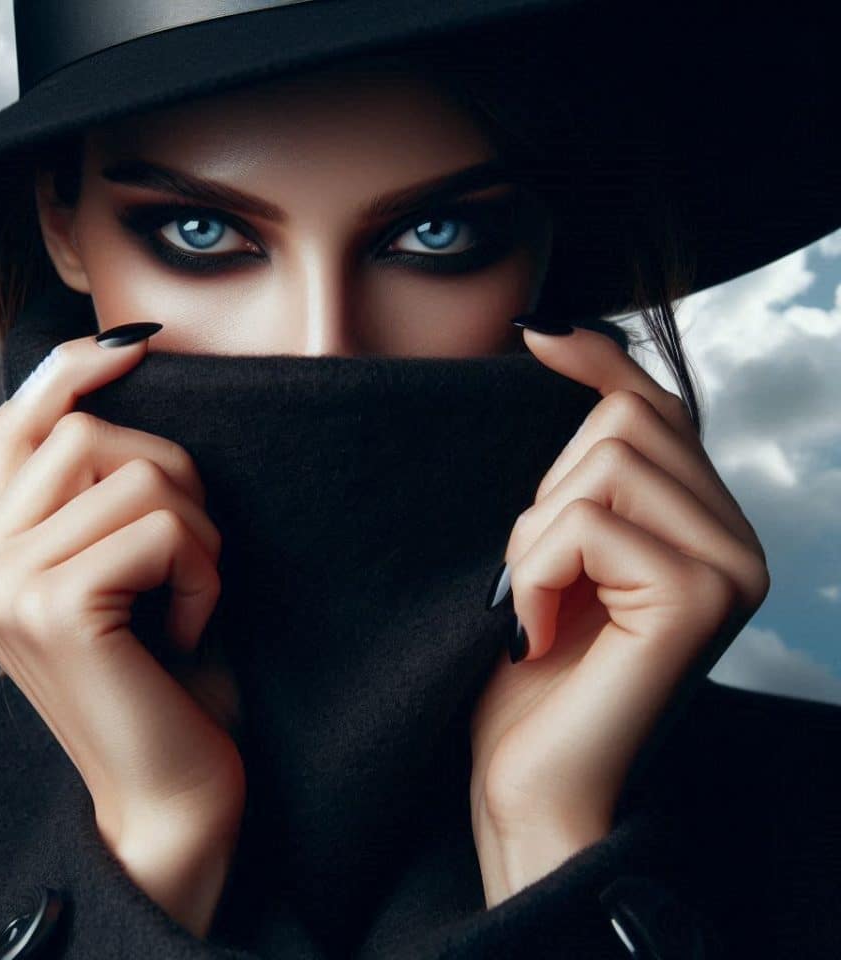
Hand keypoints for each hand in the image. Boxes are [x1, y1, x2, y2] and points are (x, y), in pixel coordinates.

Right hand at [0, 328, 244, 938]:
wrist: (172, 790)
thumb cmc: (162, 677)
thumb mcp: (122, 572)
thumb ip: (98, 493)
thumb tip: (116, 369)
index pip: (16, 422)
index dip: (70, 368)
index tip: (134, 346)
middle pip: (88, 431)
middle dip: (172, 479)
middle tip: (190, 561)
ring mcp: (3, 583)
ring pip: (133, 470)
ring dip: (196, 528)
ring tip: (191, 598)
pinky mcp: (54, 605)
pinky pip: (161, 525)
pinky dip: (203, 569)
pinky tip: (193, 626)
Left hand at [469, 323, 769, 906]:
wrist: (533, 783)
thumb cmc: (530, 671)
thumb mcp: (550, 547)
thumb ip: (577, 462)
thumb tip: (555, 335)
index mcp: (703, 524)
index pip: (658, 405)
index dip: (597, 362)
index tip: (535, 337)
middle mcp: (735, 539)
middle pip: (625, 420)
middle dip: (547, 494)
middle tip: (536, 581)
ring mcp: (730, 566)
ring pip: (603, 462)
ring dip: (536, 537)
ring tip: (539, 609)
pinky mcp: (699, 597)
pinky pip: (589, 522)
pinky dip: (537, 573)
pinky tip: (540, 634)